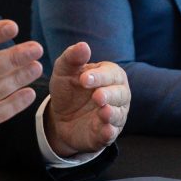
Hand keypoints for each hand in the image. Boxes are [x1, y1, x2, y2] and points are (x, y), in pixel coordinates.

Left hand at [44, 42, 129, 157]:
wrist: (59, 117)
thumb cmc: (68, 88)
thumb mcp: (64, 71)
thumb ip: (72, 58)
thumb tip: (84, 45)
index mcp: (110, 76)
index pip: (110, 74)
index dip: (99, 76)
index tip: (83, 79)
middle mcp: (118, 95)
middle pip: (120, 94)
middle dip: (109, 95)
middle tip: (97, 96)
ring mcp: (114, 116)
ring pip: (118, 114)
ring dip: (112, 114)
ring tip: (103, 112)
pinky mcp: (106, 134)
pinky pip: (111, 134)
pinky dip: (109, 132)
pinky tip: (105, 130)